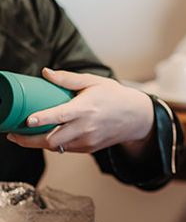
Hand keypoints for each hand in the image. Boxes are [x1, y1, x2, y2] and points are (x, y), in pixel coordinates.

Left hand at [7, 68, 154, 153]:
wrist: (136, 117)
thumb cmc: (114, 96)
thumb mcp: (94, 82)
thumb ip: (68, 79)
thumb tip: (46, 73)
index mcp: (86, 108)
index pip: (60, 116)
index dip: (42, 119)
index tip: (27, 120)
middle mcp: (86, 127)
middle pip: (52, 139)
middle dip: (29, 139)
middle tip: (13, 134)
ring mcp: (87, 140)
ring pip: (56, 147)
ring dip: (38, 143)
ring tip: (24, 136)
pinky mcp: (89, 148)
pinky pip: (66, 148)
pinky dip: (54, 144)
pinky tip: (47, 136)